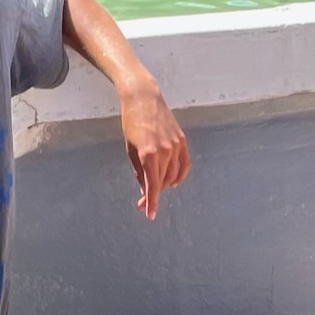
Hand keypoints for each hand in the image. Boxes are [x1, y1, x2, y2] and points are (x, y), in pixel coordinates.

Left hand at [119, 81, 189, 218]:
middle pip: (162, 182)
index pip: (152, 186)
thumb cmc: (132, 123)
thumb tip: (146, 189)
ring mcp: (175, 145)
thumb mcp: (131, 149)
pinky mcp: (182, 140)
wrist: (143, 99)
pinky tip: (174, 182)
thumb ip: (139, 171)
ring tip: (154, 189)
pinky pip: (184, 164)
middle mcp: (164, 151)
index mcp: (148, 154)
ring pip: (173, 174)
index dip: (151, 203)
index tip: (149, 214)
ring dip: (164, 184)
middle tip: (142, 203)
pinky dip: (180, 175)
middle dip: (153, 194)